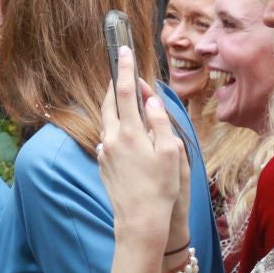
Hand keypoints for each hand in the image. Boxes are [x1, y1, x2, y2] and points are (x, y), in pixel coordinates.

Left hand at [97, 46, 189, 252]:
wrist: (139, 220)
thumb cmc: (161, 188)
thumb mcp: (171, 152)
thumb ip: (160, 122)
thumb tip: (151, 101)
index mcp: (130, 133)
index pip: (126, 92)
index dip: (125, 69)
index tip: (123, 51)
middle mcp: (111, 139)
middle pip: (110, 103)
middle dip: (116, 84)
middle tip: (121, 70)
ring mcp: (104, 152)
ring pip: (106, 120)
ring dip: (114, 105)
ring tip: (124, 96)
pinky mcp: (102, 164)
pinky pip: (107, 137)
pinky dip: (114, 126)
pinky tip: (123, 130)